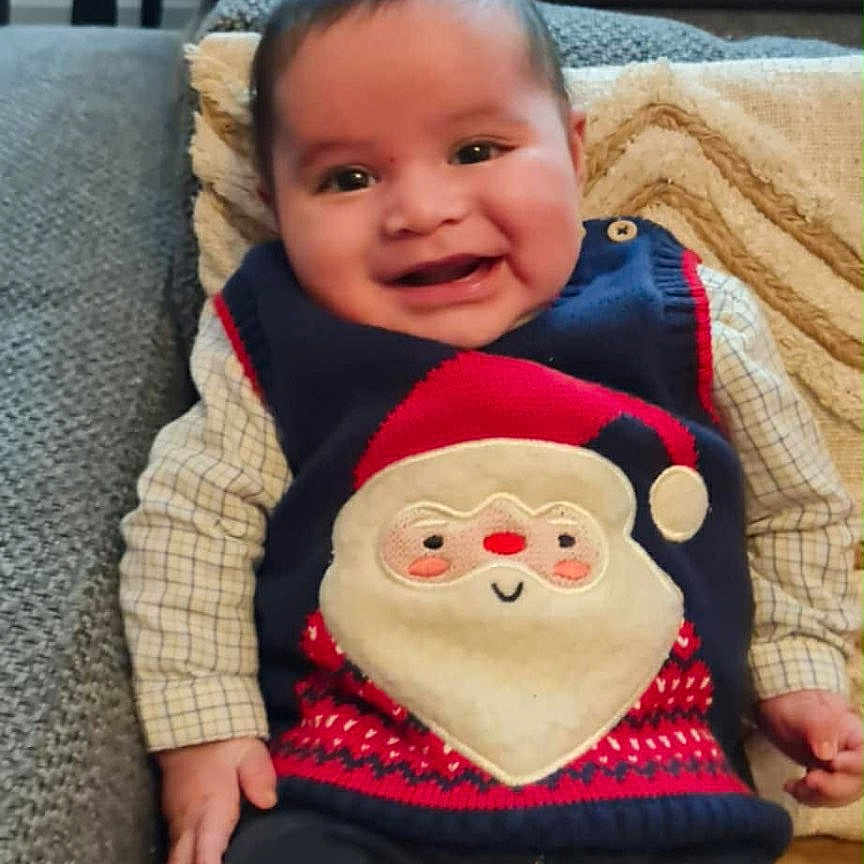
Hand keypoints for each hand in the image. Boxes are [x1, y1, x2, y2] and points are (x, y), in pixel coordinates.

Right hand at [157, 737, 276, 863]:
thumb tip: (268, 801)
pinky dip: (186, 860)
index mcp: (208, 809)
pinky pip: (175, 850)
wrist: (192, 725)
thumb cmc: (223, 741)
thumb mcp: (248, 751)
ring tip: (213, 861)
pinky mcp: (174, 819)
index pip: (205, 855)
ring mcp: (177, 822)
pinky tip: (201, 858)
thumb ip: (259, 776)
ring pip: (176, 860)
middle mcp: (188, 822)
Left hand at [756, 689, 862, 806]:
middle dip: (833, 787)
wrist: (782, 710)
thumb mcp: (806, 712)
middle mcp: (854, 756)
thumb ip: (819, 728)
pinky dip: (808, 797)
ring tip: (794, 786)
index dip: (854, 765)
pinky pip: (825, 797)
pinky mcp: (829, 780)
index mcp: (856, 735)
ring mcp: (843, 770)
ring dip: (818, 795)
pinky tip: (791, 787)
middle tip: (809, 780)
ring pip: (842, 794)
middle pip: (857, 782)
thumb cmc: (796, 706)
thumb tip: (827, 753)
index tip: (833, 764)